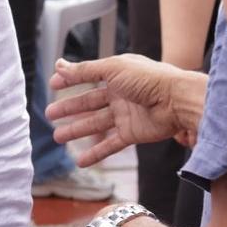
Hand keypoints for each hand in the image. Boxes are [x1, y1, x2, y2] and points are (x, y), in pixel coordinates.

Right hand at [47, 54, 205, 166]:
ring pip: (96, 123)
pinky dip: (95, 153)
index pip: (88, 77)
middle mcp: (121, 94)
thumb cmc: (149, 79)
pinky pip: (110, 144)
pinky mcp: (133, 133)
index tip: (52, 85)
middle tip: (49, 115)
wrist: (177, 102)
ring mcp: (126, 114)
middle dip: (69, 108)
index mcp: (117, 74)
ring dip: (76, 130)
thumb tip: (58, 65)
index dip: (70, 80)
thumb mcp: (113, 68)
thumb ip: (85, 70)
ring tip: (58, 137)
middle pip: (89, 102)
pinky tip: (80, 161)